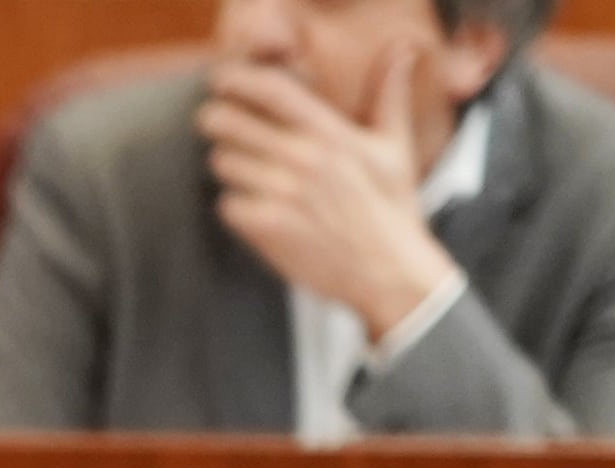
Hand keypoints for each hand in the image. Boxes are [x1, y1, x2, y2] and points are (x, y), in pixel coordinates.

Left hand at [199, 46, 458, 342]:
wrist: (388, 271)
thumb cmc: (392, 207)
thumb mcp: (394, 146)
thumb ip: (388, 95)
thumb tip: (400, 50)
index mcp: (331, 134)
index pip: (272, 91)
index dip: (239, 80)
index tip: (222, 80)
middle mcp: (303, 160)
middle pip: (230, 124)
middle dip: (215, 119)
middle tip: (214, 121)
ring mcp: (281, 195)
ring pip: (223, 163)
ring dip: (228, 164)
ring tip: (248, 170)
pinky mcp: (266, 229)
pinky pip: (227, 204)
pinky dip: (235, 204)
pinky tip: (256, 208)